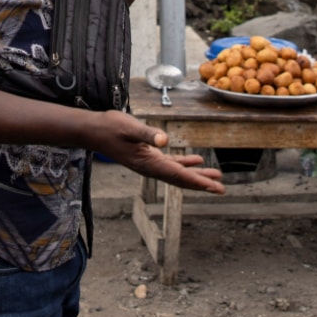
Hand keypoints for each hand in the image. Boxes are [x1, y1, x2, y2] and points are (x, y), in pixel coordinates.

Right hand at [86, 110, 224, 193]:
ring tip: (216, 177)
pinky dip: (185, 164)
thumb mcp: (130, 128)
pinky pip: (171, 164)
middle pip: (181, 179)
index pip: (178, 175)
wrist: (95, 131)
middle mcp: (151, 168)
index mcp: (149, 163)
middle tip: (221, 188)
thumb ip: (148, 134)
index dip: (197, 181)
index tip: (213, 187)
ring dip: (197, 175)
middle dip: (202, 183)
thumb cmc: (111, 128)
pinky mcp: (149, 157)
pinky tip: (198, 161)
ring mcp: (150, 164)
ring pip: (179, 173)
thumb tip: (165, 140)